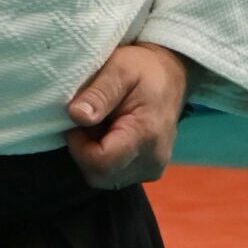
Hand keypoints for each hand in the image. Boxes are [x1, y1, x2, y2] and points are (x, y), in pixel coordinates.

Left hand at [65, 42, 189, 189]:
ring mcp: (152, 169)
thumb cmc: (143, 68)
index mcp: (146, 135)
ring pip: (105, 178)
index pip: (100, 162)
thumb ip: (98, 94)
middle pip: (100, 175)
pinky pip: (115, 175)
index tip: (76, 120)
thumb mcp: (118, 69)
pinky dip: (105, 158)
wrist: (171, 75)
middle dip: (83, 150)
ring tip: (101, 124)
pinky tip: (109, 133)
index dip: (78, 144)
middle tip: (88, 120)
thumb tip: (77, 116)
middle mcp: (152, 160)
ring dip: (93, 154)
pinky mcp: (149, 170)